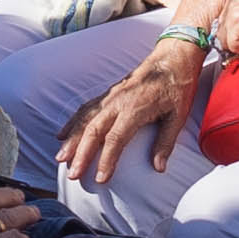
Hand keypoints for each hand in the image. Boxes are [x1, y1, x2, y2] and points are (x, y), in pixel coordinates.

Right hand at [63, 39, 208, 183]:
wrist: (172, 58)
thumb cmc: (177, 87)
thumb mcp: (178, 116)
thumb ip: (165, 142)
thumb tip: (159, 167)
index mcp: (135, 108)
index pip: (116, 138)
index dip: (107, 160)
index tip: (100, 178)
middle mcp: (117, 102)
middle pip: (93, 130)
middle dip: (81, 154)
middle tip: (73, 174)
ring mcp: (110, 97)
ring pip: (84, 119)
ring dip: (71, 139)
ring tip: (60, 158)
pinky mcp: (108, 94)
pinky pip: (86, 109)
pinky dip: (73, 122)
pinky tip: (63, 134)